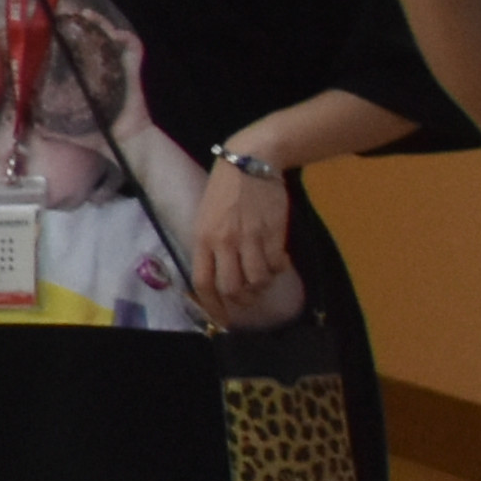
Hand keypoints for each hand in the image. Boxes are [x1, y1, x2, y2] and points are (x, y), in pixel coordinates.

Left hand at [48, 0, 143, 139]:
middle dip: (83, 22)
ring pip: (112, 36)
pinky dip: (127, 38)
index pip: (75, 49)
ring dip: (102, 23)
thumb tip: (17, 120)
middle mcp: (101, 67)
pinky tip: (116, 35)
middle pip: (94, 36)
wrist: (124, 143)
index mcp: (85, 76)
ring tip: (87, 15)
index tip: (52, 24)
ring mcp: (118, 67)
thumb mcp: (63, 125)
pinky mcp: (133, 71)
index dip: (65, 35)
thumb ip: (43, 122)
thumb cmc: (95, 134)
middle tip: (70, 14)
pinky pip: (134, 49)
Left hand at [190, 152, 299, 329]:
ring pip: (257, 280)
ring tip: (262, 280)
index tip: (221, 318)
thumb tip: (216, 276)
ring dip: (261, 287)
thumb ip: (209, 245)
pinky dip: (278, 270)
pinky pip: (277, 265)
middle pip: (232, 287)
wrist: (250, 161)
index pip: (203, 282)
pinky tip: (277, 263)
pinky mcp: (274, 233)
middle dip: (240, 300)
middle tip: (247, 299)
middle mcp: (224, 242)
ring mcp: (250, 238)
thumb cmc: (224, 190)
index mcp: (202, 238)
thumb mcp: (205, 216)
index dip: (212, 306)